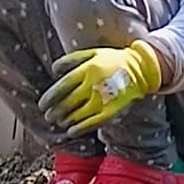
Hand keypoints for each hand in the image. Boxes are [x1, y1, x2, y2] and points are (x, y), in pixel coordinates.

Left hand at [38, 40, 161, 136]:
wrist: (141, 69)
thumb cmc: (113, 60)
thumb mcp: (93, 53)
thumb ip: (72, 59)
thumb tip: (54, 69)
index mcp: (88, 69)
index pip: (62, 87)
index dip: (50, 97)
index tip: (42, 105)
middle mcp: (94, 84)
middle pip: (67, 102)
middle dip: (54, 111)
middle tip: (48, 116)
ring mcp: (103, 99)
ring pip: (78, 114)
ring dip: (65, 120)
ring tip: (59, 122)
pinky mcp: (112, 110)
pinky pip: (92, 122)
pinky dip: (80, 128)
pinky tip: (71, 131)